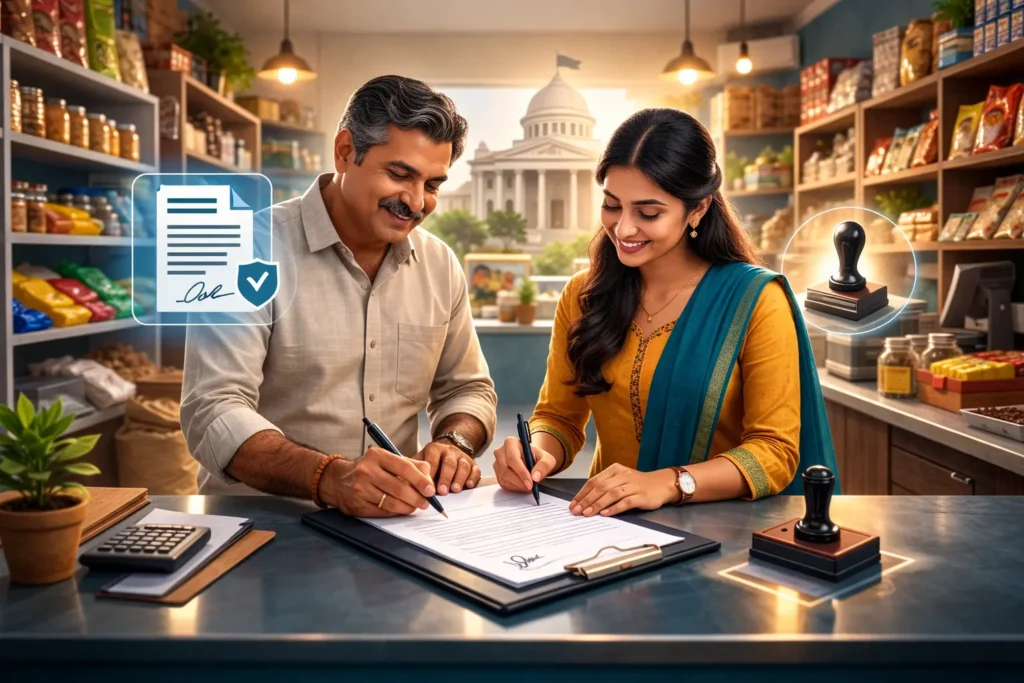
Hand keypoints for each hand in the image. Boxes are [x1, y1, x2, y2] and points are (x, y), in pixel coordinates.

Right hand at [319, 447, 434, 516]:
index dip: (421, 480)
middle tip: (426, 502)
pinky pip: (383, 512)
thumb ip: (409, 465)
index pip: (404, 468)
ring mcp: (360, 489)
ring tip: (415, 506)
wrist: (337, 480)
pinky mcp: (357, 505)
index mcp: (377, 456)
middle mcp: (367, 471)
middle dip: (417, 498)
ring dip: (408, 507)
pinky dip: (396, 512)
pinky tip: (400, 509)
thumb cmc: (368, 468)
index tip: (431, 490)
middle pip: (400, 488)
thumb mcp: (386, 459)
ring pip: (392, 503)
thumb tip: (429, 477)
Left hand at [414, 441, 480, 494]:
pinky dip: (473, 477)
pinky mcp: (473, 464)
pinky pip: (475, 470)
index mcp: (434, 449)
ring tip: (455, 490)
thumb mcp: (420, 459)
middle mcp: (449, 451)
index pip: (432, 461)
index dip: (431, 474)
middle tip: (442, 491)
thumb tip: (404, 482)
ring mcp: (462, 457)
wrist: (448, 450)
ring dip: (459, 479)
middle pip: (448, 463)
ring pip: (463, 466)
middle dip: (445, 478)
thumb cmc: (431, 461)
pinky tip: (469, 485)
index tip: (428, 487)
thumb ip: (414, 469)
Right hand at [493, 437, 558, 492]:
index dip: (521, 472)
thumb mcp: (547, 459)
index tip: (530, 483)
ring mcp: (497, 463)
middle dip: (519, 481)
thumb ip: (544, 466)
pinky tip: (522, 485)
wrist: (532, 460)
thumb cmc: (538, 457)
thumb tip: (535, 477)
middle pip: (506, 470)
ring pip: (504, 478)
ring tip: (529, 486)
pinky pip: (503, 483)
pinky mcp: (497, 473)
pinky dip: (514, 487)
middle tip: (531, 487)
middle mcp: (501, 451)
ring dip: (517, 485)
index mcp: (511, 442)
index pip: (513, 459)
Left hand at [569, 464, 676, 516]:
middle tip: (576, 511)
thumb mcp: (620, 480)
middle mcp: (623, 475)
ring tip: (588, 513)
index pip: (594, 481)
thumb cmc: (637, 484)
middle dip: (586, 500)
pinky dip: (614, 508)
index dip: (582, 493)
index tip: (573, 504)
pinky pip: (626, 502)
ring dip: (597, 504)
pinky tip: (605, 514)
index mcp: (615, 470)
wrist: (662, 484)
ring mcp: (633, 485)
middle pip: (601, 487)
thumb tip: (585, 501)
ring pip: (612, 494)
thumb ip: (605, 486)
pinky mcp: (642, 496)